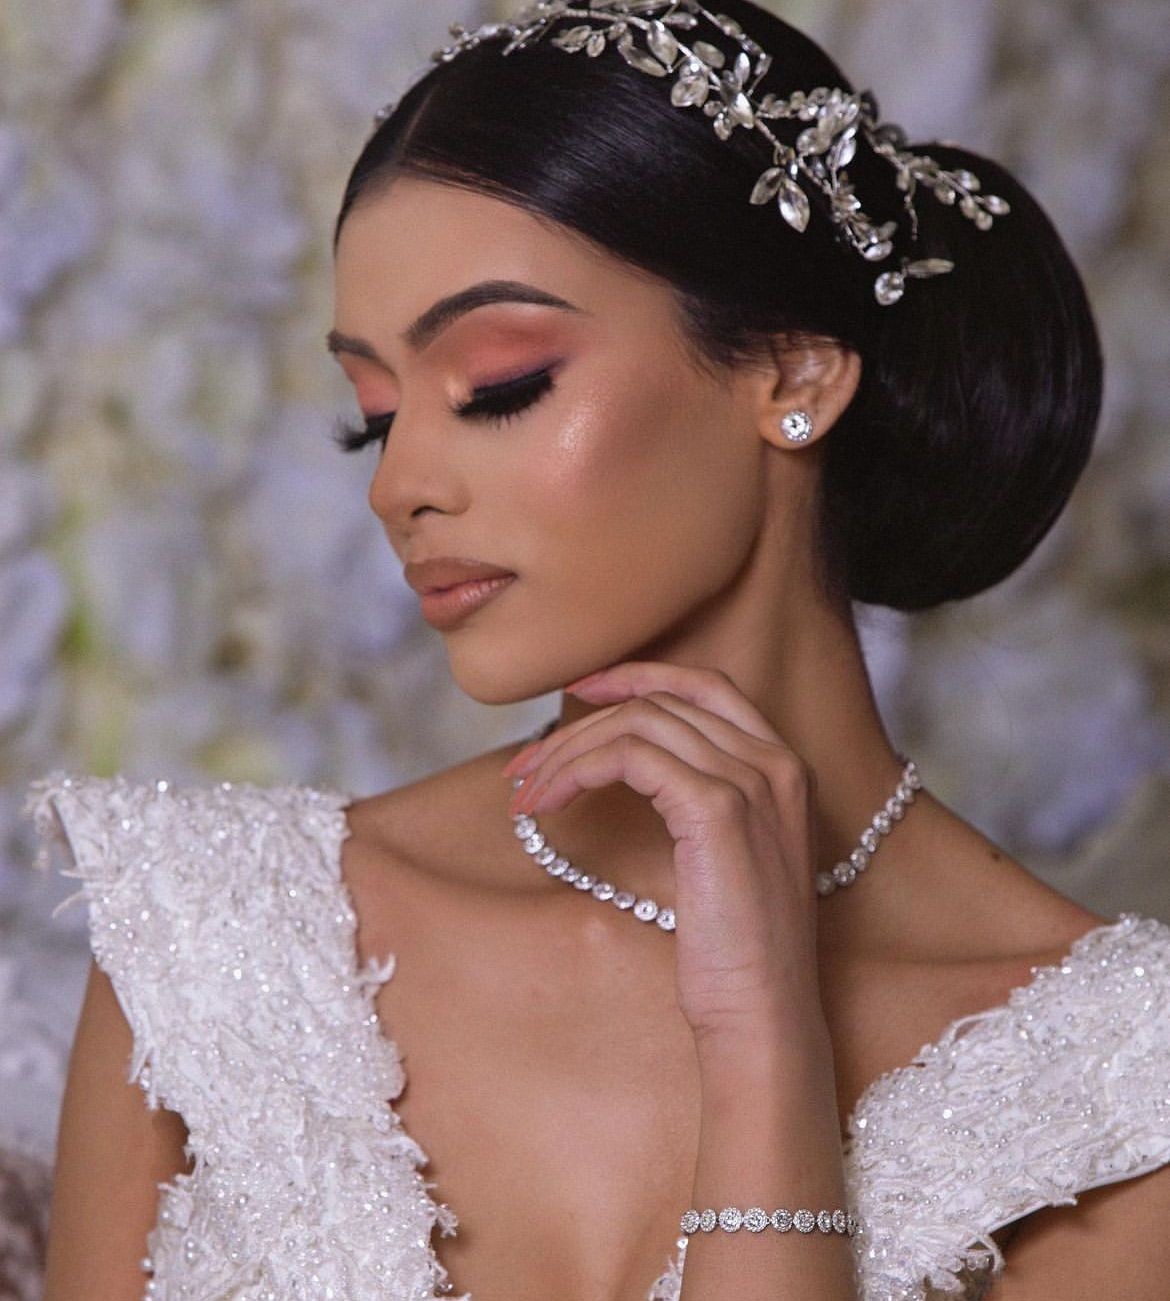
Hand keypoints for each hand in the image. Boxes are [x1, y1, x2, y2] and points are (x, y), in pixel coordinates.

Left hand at [502, 662, 824, 1048]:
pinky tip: (548, 804)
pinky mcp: (717, 809)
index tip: (579, 691)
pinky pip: (630, 757)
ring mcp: (750, 781)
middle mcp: (774, 762)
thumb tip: (614, 760)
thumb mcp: (720, 858)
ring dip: (568, 752)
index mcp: (783, 767)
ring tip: (526, 793)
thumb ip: (692, 798)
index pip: (705, 686)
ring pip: (638, 724)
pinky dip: (578, 770)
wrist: (761, 1013)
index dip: (638, 676)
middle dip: (582, 723)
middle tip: (525, 765)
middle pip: (661, 702)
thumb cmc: (734, 950)